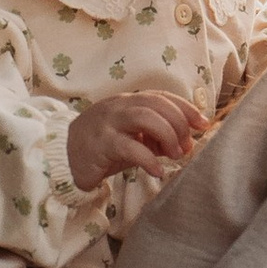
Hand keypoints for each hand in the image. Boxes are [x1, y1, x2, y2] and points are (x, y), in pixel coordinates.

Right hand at [65, 88, 208, 189]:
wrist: (62, 157)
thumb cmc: (101, 148)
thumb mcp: (132, 140)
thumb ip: (157, 139)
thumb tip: (187, 144)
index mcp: (127, 101)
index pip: (162, 96)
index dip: (186, 108)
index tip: (204, 123)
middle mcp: (118, 106)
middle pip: (156, 104)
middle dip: (178, 123)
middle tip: (186, 146)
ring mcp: (108, 123)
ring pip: (144, 117)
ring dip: (166, 136)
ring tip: (175, 155)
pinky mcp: (100, 144)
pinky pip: (129, 147)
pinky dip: (148, 159)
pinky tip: (157, 171)